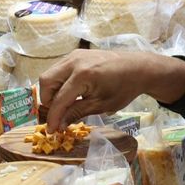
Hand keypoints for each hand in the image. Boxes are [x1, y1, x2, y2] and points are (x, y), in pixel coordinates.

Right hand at [39, 50, 184, 131]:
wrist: (138, 68)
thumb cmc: (123, 88)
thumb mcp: (101, 105)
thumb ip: (77, 113)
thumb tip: (59, 125)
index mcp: (82, 75)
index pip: (59, 99)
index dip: (53, 117)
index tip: (51, 131)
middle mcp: (74, 61)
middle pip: (46, 81)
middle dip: (47, 100)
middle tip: (58, 113)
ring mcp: (74, 55)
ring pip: (50, 73)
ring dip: (51, 91)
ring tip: (64, 103)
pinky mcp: (76, 54)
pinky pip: (58, 68)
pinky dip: (58, 82)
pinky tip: (70, 92)